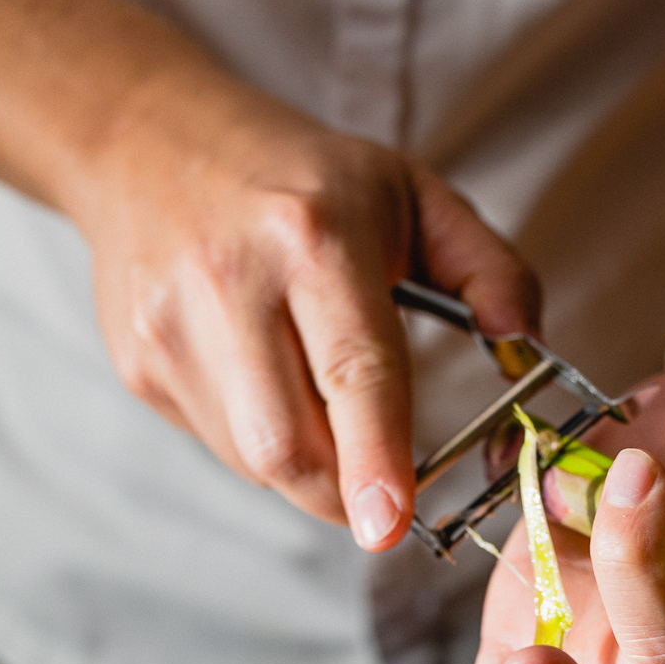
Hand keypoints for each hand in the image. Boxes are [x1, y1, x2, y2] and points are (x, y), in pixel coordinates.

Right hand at [76, 74, 538, 546]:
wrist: (149, 139)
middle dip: (345, 492)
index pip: (352, 370)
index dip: (373, 457)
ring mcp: (171, 328)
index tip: (388, 524)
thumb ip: (490, 269)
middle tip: (383, 491)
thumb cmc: (303, 177)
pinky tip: (265, 379)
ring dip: (305, 465)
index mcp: (313, 237)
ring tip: (316, 394)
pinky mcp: (139, 363)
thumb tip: (526, 345)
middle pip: (287, 443)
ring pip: (252, 458)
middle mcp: (232, 282)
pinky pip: (217, 444)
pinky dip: (259, 440)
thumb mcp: (414, 193)